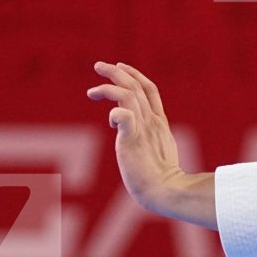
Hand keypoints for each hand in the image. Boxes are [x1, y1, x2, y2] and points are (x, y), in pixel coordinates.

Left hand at [85, 61, 216, 227]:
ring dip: (108, 87)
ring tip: (92, 91)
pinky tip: (110, 119)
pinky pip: (123, 116)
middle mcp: (151, 121)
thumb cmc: (161, 179)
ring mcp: (143, 129)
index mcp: (159, 122)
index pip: (149, 89)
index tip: (120, 66)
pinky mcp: (133, 139)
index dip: (135, 75)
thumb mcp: (159, 151)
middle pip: (135, 86)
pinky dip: (115, 111)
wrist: (165, 190)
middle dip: (116, 72)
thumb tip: (137, 139)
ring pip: (127, 95)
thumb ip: (150, 140)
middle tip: (98, 65)